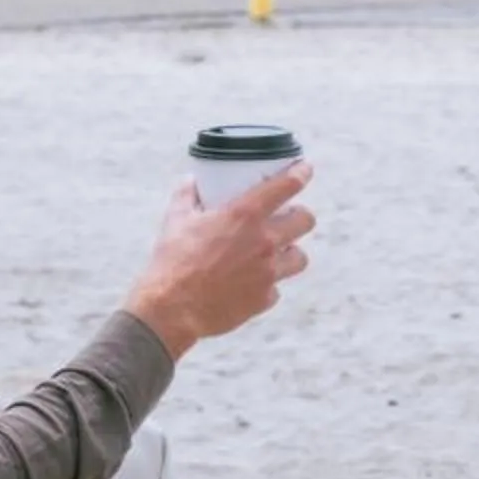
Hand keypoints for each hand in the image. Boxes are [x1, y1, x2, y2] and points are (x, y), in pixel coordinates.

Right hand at [126, 163, 314, 357]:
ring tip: (276, 253)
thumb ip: (187, 195)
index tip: (304, 169)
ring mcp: (268, 272)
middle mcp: (264, 241)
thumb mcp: (176, 219)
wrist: (172, 309)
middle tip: (288, 217)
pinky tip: (251, 283)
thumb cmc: (173, 260)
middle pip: (306, 220)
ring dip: (290, 252)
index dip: (300, 173)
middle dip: (300, 215)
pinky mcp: (264, 298)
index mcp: (244, 215)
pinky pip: (276, 288)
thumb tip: (191, 181)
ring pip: (300, 257)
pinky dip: (267, 285)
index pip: (286, 186)